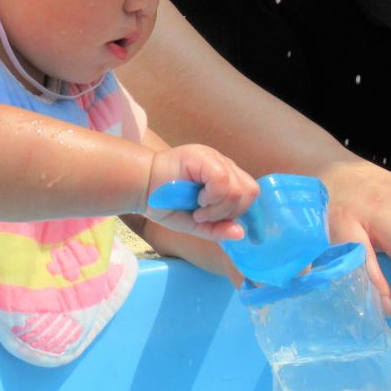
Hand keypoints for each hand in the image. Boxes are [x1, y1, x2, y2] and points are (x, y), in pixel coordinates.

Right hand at [143, 144, 258, 242]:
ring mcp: (215, 159)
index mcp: (226, 179)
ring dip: (219, 207)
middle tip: (205, 214)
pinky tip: (198, 200)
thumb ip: (216, 229)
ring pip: (239, 188)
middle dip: (230, 212)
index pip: (249, 195)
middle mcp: (224, 166)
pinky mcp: (204, 157)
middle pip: (250, 192)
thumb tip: (240, 234)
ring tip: (199, 208)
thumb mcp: (193, 223)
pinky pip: (223, 181)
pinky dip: (212, 197)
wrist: (140, 186)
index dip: (239, 213)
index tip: (221, 224)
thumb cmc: (164, 203)